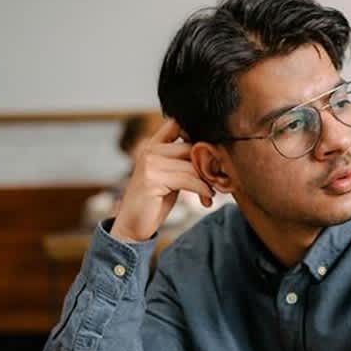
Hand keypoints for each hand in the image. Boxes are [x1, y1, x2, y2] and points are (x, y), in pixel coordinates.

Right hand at [110, 119, 213, 242]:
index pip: (176, 124)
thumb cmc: (154, 201)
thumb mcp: (170, 176)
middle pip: (191, 147)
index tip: (210, 154)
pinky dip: (202, 189)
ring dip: (207, 181)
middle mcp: (149, 150)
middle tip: (218, 180)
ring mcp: (149, 163)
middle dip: (208, 164)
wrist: (132, 226)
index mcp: (152, 146)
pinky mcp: (152, 179)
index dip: (196, 133)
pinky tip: (206, 199)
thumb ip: (183, 162)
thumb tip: (214, 154)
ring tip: (211, 194)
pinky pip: (188, 179)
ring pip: (192, 165)